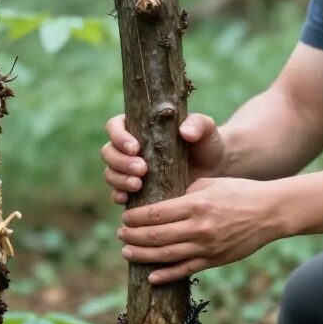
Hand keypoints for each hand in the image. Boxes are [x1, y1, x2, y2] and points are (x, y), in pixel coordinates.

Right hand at [101, 112, 225, 204]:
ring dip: (119, 179)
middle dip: (121, 162)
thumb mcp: (206, 129)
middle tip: (142, 169)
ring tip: (138, 184)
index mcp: (139, 127)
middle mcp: (129, 148)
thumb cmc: (206, 143)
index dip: (119, 136)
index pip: (114, 126)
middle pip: (108, 152)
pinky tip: (127, 199)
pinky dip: (118, 195)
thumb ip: (198, 124)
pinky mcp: (136, 189)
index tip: (136, 148)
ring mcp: (130, 169)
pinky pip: (117, 193)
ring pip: (110, 173)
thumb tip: (185, 132)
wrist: (214, 168)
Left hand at [115, 176, 284, 283]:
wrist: (270, 212)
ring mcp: (207, 247)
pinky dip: (166, 275)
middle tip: (120, 234)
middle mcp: (199, 227)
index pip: (156, 213)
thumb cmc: (239, 192)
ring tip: (126, 252)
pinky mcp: (215, 260)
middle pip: (156, 235)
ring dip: (142, 255)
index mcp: (196, 204)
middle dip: (133, 236)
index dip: (136, 218)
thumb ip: (184, 193)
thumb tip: (160, 204)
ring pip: (166, 255)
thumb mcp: (210, 184)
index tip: (125, 217)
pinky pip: (186, 270)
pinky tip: (151, 276)